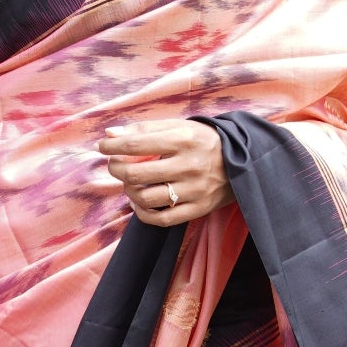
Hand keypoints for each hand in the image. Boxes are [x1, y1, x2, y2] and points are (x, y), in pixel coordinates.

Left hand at [96, 117, 233, 226]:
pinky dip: (143, 213)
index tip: (102, 146)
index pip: (137, 144)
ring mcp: (194, 190)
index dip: (113, 146)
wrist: (244, 162)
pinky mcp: (198, 209)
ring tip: (129, 182)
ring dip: (129, 191)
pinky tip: (138, 203)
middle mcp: (189, 165)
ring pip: (147, 198)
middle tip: (115, 164)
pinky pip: (162, 219)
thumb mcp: (178, 127)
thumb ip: (144, 129)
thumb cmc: (203, 141)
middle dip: (117, 168)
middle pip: (137, 173)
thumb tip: (110, 134)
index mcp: (183, 140)